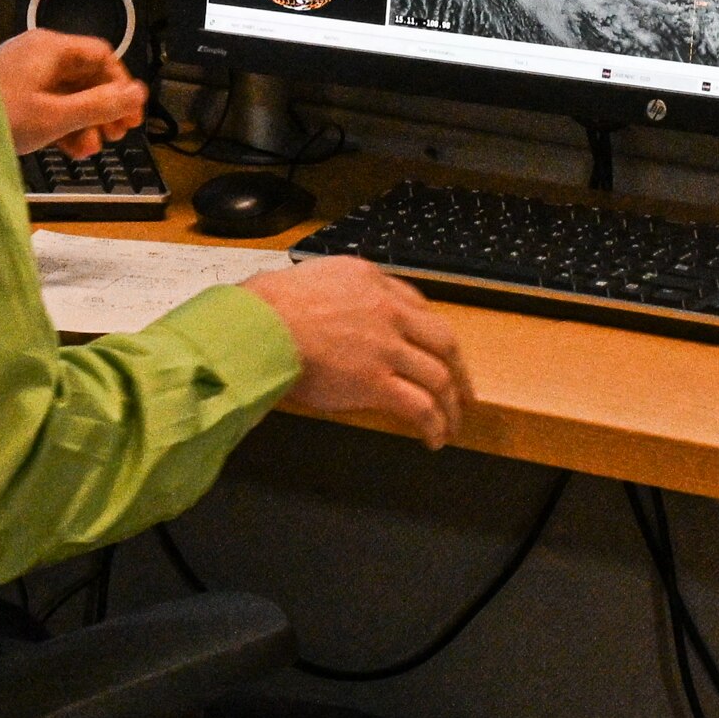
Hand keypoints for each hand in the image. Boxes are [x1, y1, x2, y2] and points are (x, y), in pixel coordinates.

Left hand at [0, 26, 145, 160]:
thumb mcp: (56, 116)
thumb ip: (100, 106)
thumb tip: (137, 94)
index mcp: (49, 48)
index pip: (102, 55)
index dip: (121, 85)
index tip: (131, 113)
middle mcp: (37, 55)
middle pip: (86, 76)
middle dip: (104, 108)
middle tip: (117, 134)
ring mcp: (23, 75)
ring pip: (68, 95)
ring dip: (85, 121)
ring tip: (91, 148)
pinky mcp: (12, 95)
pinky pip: (49, 106)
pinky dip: (63, 125)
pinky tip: (70, 149)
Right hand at [241, 254, 471, 448]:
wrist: (257, 327)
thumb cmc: (265, 307)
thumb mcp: (307, 279)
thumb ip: (332, 291)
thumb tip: (327, 310)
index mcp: (368, 279)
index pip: (416, 304)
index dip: (429, 332)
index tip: (434, 350)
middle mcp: (386, 309)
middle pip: (442, 340)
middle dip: (457, 369)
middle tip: (461, 389)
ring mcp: (385, 346)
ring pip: (439, 377)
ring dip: (450, 405)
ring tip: (450, 424)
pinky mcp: (377, 381)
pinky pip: (420, 407)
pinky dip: (434, 425)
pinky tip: (434, 438)